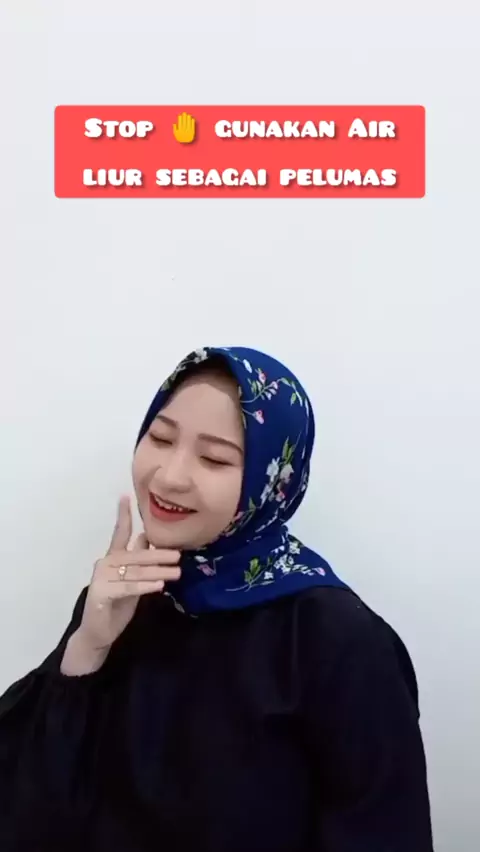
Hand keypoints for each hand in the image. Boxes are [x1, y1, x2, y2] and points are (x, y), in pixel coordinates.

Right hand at [62, 496, 180, 671]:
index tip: (125, 496)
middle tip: (179, 555)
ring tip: (177, 572)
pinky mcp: (101, 593)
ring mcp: (101, 578)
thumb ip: (137, 561)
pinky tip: (159, 585)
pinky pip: (128, 587)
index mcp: (112, 558)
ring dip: (158, 571)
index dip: (123, 515)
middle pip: (136, 555)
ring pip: (135, 571)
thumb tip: (147, 538)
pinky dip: (145, 585)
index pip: (120, 533)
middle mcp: (105, 563)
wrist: (98, 633)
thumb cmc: (117, 605)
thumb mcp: (131, 579)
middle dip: (159, 554)